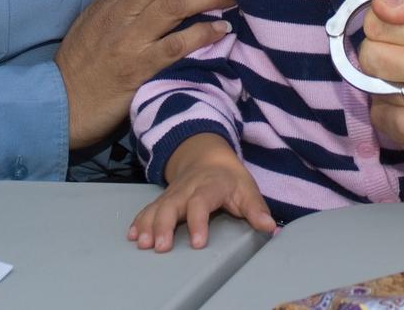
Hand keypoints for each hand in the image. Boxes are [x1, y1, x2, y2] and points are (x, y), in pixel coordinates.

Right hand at [55, 0, 234, 147]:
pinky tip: (223, 30)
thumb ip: (120, 1)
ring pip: (172, 5)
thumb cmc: (80, 64)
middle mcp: (120, 15)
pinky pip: (175, 47)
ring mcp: (129, 42)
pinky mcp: (138, 71)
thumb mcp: (94, 22)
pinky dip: (202, 35)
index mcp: (109, 1)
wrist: (60, 107)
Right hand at [128, 134, 276, 251]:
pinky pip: (148, 209)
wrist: (206, 156)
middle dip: (164, 226)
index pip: (202, 203)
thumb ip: (256, 209)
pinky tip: (133, 236)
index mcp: (210, 186)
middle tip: (161, 247)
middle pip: (172, 205)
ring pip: (157, 208)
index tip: (197, 243)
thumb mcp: (247, 189)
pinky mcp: (163, 199)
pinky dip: (139, 221)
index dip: (198, 222)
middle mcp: (187, 189)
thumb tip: (270, 227)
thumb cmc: (229, 178)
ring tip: (143, 244)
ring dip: (148, 225)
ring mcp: (172, 193)